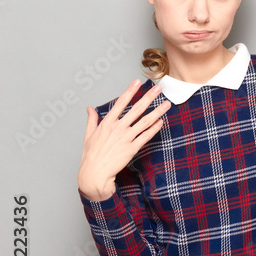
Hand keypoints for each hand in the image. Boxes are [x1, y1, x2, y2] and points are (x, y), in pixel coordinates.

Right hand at [77, 80, 171, 199]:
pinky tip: (161, 122)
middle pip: (136, 109)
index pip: (120, 103)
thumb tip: (89, 108)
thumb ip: (91, 120)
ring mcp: (126, 138)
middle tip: (159, 89)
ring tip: (166, 104)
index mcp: (107, 123)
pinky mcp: (132, 148)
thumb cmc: (91, 155)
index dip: (130, 91)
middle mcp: (117, 129)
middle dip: (149, 97)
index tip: (137, 82)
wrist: (95, 173)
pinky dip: (154, 129)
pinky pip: (146, 136)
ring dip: (157, 112)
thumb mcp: (88, 135)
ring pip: (144, 122)